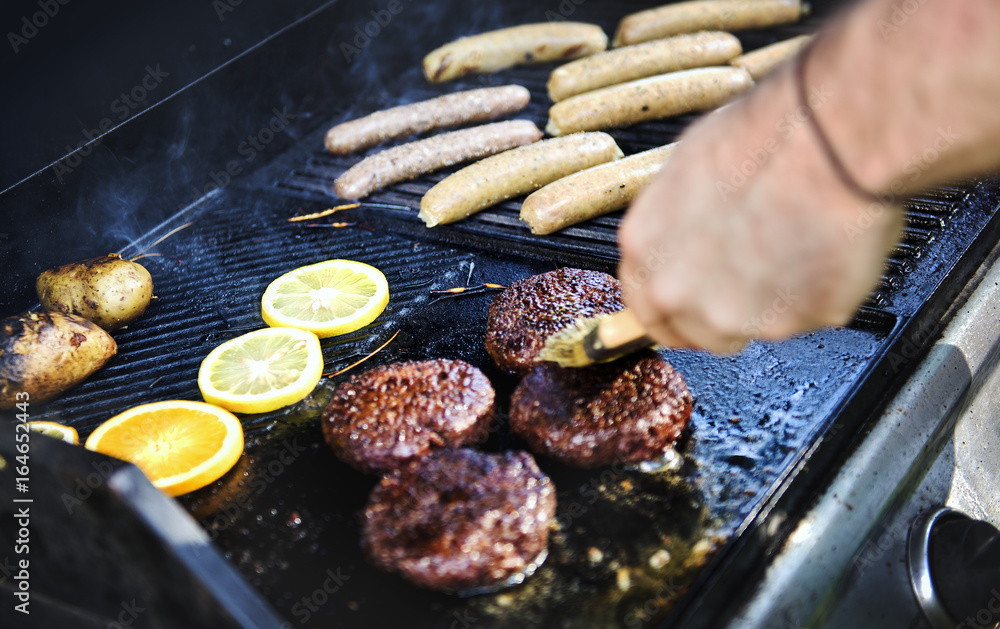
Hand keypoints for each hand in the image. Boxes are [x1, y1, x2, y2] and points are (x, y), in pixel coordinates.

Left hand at [618, 64, 902, 352]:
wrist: (824, 138)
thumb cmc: (762, 138)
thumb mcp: (687, 167)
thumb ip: (678, 222)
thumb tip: (692, 232)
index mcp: (645, 249)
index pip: (646, 307)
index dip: (675, 310)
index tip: (692, 309)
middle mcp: (677, 291)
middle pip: (695, 330)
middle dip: (723, 310)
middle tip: (758, 273)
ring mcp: (730, 315)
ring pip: (750, 329)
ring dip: (770, 305)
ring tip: (796, 249)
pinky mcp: (787, 324)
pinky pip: (803, 319)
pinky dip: (817, 295)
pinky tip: (824, 249)